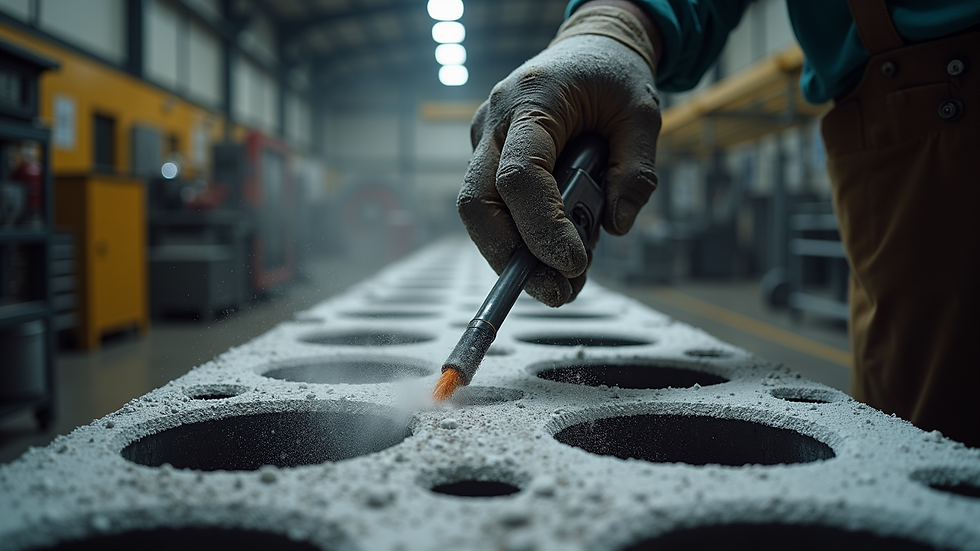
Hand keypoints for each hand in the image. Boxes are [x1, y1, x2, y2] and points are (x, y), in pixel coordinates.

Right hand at [458, 7, 661, 306]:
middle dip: (511, 256)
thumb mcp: (642, 114)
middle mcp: (495, 122)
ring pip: (478, 211)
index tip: (572, 264)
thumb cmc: (613, 76)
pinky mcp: (489, 156)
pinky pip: (494, 205)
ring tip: (564, 283)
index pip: (519, 175)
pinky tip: (554, 254)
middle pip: (477, 203)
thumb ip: (634, 170)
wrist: (590, 47)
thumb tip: (617, 226)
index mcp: (532, 102)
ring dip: (514, 254)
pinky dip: (520, 236)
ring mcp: (485, 140)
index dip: (541, 227)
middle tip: (557, 292)